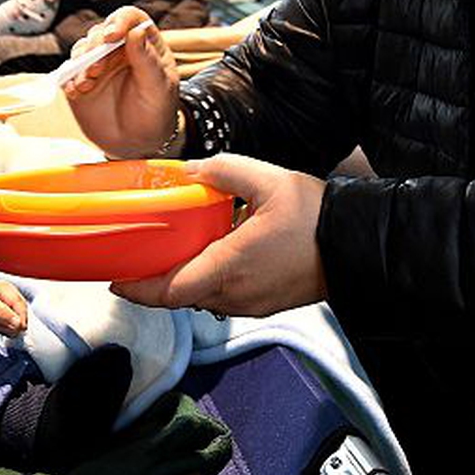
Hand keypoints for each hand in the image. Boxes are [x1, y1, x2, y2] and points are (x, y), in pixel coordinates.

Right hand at [61, 7, 179, 157]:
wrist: (138, 143)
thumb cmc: (156, 113)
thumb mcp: (158, 88)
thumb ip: (147, 60)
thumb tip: (136, 31)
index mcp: (143, 44)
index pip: (130, 18)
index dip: (119, 21)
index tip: (113, 36)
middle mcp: (118, 49)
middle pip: (101, 31)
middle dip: (95, 46)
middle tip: (96, 68)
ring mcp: (97, 64)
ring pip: (82, 49)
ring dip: (81, 62)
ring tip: (87, 83)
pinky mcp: (80, 80)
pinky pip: (69, 72)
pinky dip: (69, 79)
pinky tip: (77, 91)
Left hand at [112, 154, 326, 317]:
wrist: (358, 244)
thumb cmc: (317, 217)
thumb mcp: (269, 180)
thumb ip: (225, 172)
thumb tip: (192, 170)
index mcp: (230, 266)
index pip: (170, 290)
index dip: (139, 289)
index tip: (116, 279)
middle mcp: (236, 293)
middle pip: (181, 296)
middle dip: (155, 282)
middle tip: (136, 260)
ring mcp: (251, 303)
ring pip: (202, 299)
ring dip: (182, 281)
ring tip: (168, 254)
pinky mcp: (264, 304)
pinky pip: (223, 298)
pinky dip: (206, 282)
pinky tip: (208, 257)